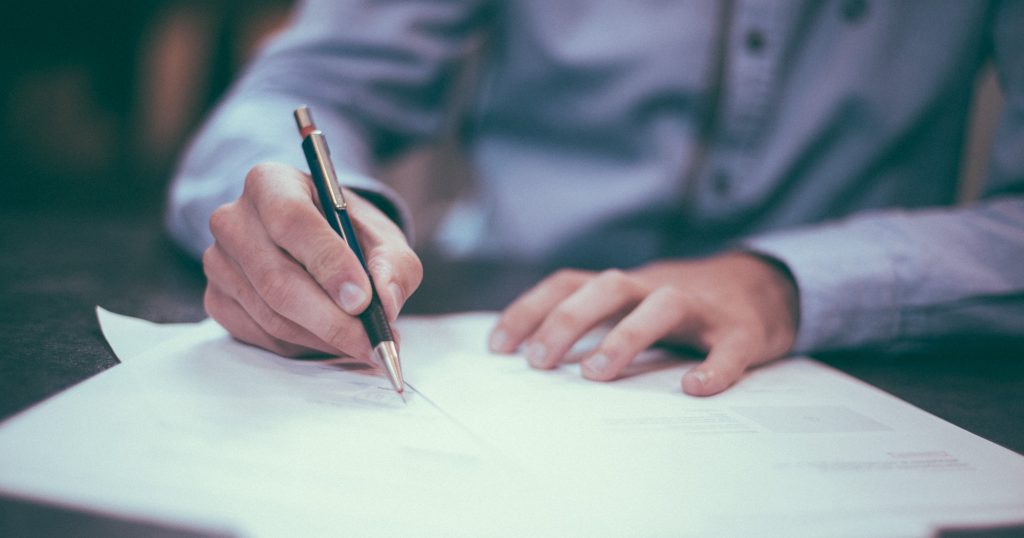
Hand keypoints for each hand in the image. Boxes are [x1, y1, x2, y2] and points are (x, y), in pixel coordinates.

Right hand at [202, 162, 421, 358]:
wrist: (315, 242)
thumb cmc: (348, 233)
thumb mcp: (382, 237)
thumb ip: (393, 264)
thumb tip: (386, 301)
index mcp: (271, 183)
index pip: (292, 221)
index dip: (328, 263)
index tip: (363, 300)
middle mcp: (234, 219)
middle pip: (277, 279)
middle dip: (331, 319)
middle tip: (372, 341)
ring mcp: (218, 262)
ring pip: (272, 315)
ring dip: (323, 338)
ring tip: (363, 343)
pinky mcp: (217, 299)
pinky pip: (261, 335)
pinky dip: (303, 346)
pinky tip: (331, 339)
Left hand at [488, 253, 798, 395]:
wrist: (765, 287)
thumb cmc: (681, 309)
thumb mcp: (632, 306)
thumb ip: (592, 324)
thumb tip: (531, 361)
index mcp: (625, 287)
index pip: (568, 284)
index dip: (530, 310)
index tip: (498, 347)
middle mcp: (656, 287)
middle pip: (608, 287)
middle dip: (568, 320)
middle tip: (539, 362)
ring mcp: (701, 307)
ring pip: (662, 305)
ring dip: (626, 335)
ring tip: (596, 374)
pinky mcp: (742, 331)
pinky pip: (729, 346)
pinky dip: (714, 366)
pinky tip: (695, 389)